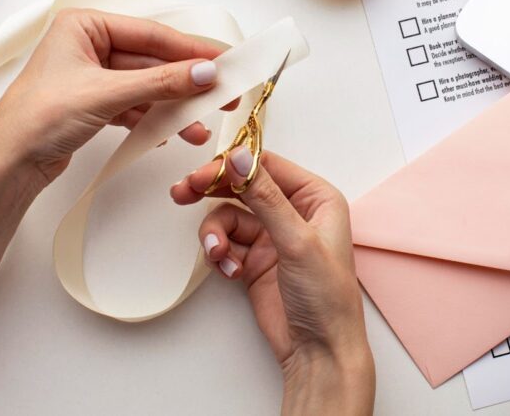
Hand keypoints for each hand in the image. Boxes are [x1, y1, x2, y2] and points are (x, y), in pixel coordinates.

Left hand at [0, 8, 229, 188]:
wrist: (7, 165)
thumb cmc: (39, 118)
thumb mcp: (106, 95)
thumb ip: (161, 82)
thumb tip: (206, 72)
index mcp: (84, 25)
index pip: (151, 35)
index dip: (191, 51)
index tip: (225, 62)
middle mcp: (88, 44)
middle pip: (152, 61)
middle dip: (186, 83)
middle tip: (224, 95)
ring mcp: (91, 75)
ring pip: (147, 86)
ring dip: (173, 107)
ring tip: (199, 128)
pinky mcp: (93, 103)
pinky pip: (135, 105)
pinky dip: (154, 119)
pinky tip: (171, 133)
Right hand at [171, 150, 374, 414]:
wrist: (320, 352)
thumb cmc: (326, 297)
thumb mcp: (296, 241)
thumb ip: (265, 197)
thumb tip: (240, 157)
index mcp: (316, 198)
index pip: (267, 165)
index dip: (232, 165)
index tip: (202, 173)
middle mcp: (294, 212)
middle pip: (241, 187)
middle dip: (212, 192)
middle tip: (183, 194)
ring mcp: (273, 236)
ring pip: (228, 217)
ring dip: (215, 232)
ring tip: (217, 253)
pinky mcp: (255, 260)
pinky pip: (226, 243)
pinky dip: (221, 254)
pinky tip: (230, 270)